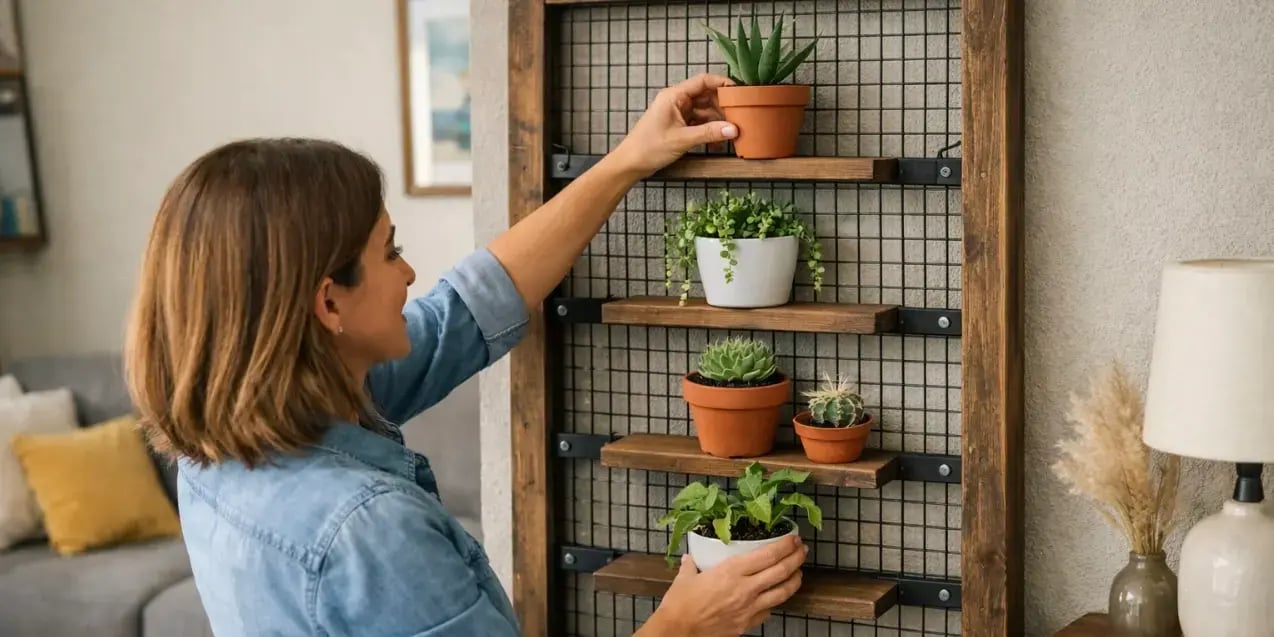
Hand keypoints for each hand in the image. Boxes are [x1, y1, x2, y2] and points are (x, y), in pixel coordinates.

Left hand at [609, 73, 738, 178]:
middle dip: (723, 106)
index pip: (703, 81)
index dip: (723, 83)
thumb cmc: (648, 147)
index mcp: (674, 96)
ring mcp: (677, 113)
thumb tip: (732, 129)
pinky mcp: (678, 125)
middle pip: (707, 96)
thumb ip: (708, 133)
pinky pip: (699, 123)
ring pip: (704, 111)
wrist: (630, 164)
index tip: (740, 92)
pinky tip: (719, 141)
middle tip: (740, 116)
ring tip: (732, 132)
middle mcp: (677, 100)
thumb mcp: (682, 140)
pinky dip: (709, 130)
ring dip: (718, 121)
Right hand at [643, 535, 806, 636]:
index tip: (793, 539)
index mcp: (731, 571)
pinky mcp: (747, 624)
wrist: (678, 631)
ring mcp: (749, 608)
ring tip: (799, 572)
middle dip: (796, 558)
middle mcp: (745, 588)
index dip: (785, 546)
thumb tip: (690, 558)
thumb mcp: (685, 577)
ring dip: (794, 581)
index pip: (768, 555)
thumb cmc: (680, 603)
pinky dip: (775, 602)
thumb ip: (691, 565)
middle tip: (802, 550)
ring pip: (782, 593)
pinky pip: (768, 611)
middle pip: (780, 571)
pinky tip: (776, 598)